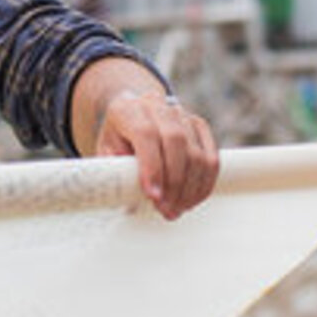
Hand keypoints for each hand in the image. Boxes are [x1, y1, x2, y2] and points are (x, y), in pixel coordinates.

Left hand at [95, 89, 218, 220]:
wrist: (131, 116)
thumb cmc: (117, 140)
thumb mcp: (106, 153)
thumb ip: (114, 170)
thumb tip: (129, 198)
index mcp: (127, 109)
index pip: (145, 133)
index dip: (152, 167)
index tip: (152, 196)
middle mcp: (156, 106)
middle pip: (175, 141)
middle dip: (173, 182)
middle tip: (166, 210)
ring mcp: (180, 114)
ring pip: (196, 152)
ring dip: (189, 188)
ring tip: (176, 209)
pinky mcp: (198, 125)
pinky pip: (211, 156)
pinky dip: (205, 182)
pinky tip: (192, 199)